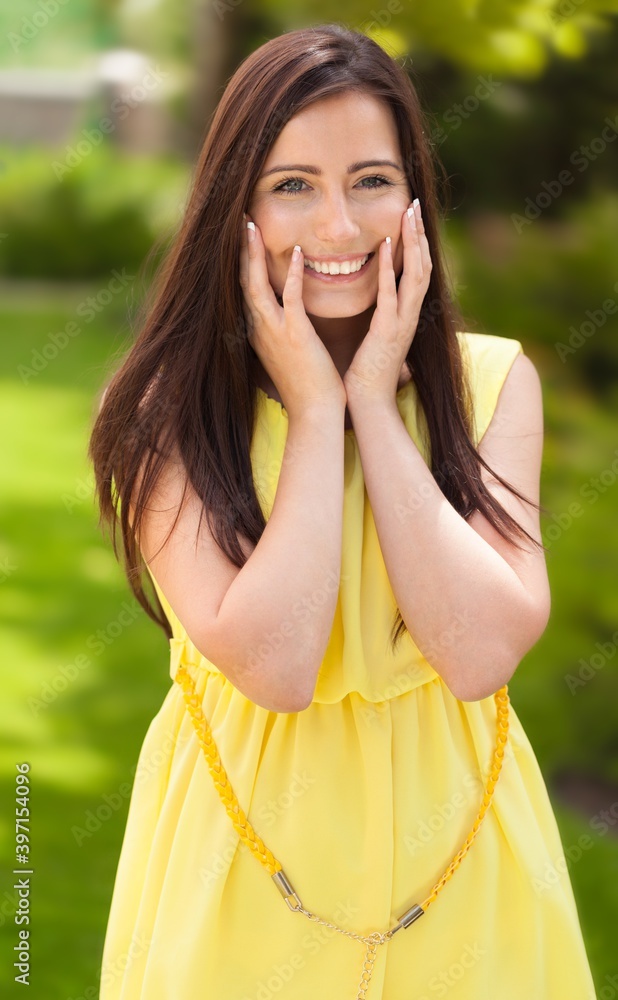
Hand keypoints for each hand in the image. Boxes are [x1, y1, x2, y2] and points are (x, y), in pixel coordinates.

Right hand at [240, 215, 345, 416]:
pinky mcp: (295, 336)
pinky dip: (292, 274)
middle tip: (238, 219)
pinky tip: (297, 252)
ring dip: (253, 253)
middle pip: (241, 281)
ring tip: (251, 224)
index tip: (241, 237)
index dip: (240, 262)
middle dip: (238, 249)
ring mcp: (274, 332)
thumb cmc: (307, 386)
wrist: (314, 413)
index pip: (244, 289)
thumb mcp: (286, 354)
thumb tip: (284, 318)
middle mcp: (259, 329)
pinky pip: (290, 298)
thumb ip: (282, 331)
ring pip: (256, 285)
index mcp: (257, 332)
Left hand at [343, 199, 431, 402]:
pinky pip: (390, 295)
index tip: (412, 217)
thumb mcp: (378, 340)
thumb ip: (383, 319)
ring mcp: (402, 324)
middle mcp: (410, 317)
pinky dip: (390, 269)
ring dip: (412, 243)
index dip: (417, 244)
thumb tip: (382, 307)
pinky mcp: (387, 333)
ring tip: (408, 214)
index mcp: (406, 316)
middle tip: (415, 204)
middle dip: (419, 234)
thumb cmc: (368, 375)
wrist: (368, 404)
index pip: (417, 272)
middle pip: (423, 266)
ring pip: (415, 275)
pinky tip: (385, 246)